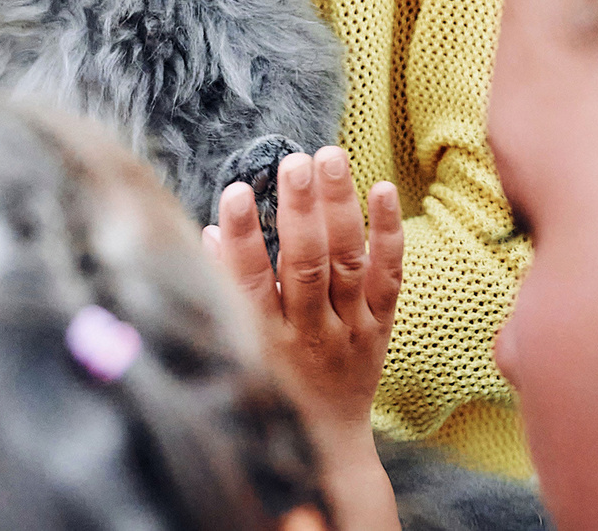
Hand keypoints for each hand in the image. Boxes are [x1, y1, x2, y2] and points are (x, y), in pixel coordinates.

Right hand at [208, 149, 402, 530]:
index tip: (233, 192)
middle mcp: (309, 332)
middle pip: (307, 266)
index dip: (241, 237)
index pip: (249, 281)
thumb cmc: (271, 383)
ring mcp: (350, 328)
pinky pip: (389, 277)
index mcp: (266, 338)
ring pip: (349, 263)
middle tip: (294, 162)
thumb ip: (221, 288)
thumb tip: (208, 231)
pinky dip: (388, 233)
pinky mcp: (380, 325)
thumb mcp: (239, 345)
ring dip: (340, 207)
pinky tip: (382, 189)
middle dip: (300, 212)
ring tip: (331, 157)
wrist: (325, 441)